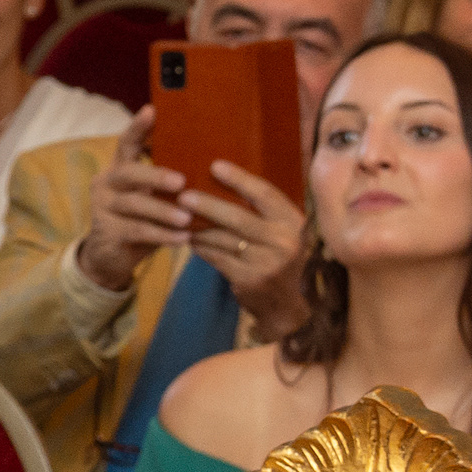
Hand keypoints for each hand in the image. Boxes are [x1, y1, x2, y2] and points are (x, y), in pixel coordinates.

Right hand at [77, 109, 195, 293]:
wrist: (111, 258)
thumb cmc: (142, 221)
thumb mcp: (152, 198)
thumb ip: (168, 184)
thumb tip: (213, 166)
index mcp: (119, 169)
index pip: (127, 143)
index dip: (138, 127)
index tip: (152, 110)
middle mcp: (106, 183)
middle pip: (127, 172)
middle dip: (155, 175)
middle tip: (181, 182)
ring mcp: (103, 207)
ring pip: (134, 204)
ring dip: (163, 211)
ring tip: (187, 218)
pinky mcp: (106, 231)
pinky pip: (137, 231)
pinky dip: (163, 235)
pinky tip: (183, 239)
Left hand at [179, 158, 313, 338]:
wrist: (286, 305)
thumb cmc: (279, 258)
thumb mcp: (282, 232)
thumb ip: (263, 211)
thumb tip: (222, 179)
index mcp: (293, 222)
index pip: (265, 194)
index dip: (239, 179)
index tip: (215, 165)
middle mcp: (284, 241)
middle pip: (238, 217)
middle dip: (207, 204)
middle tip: (183, 195)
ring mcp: (266, 263)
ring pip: (222, 238)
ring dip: (197, 227)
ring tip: (178, 216)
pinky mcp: (248, 279)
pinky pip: (216, 257)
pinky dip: (200, 247)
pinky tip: (188, 239)